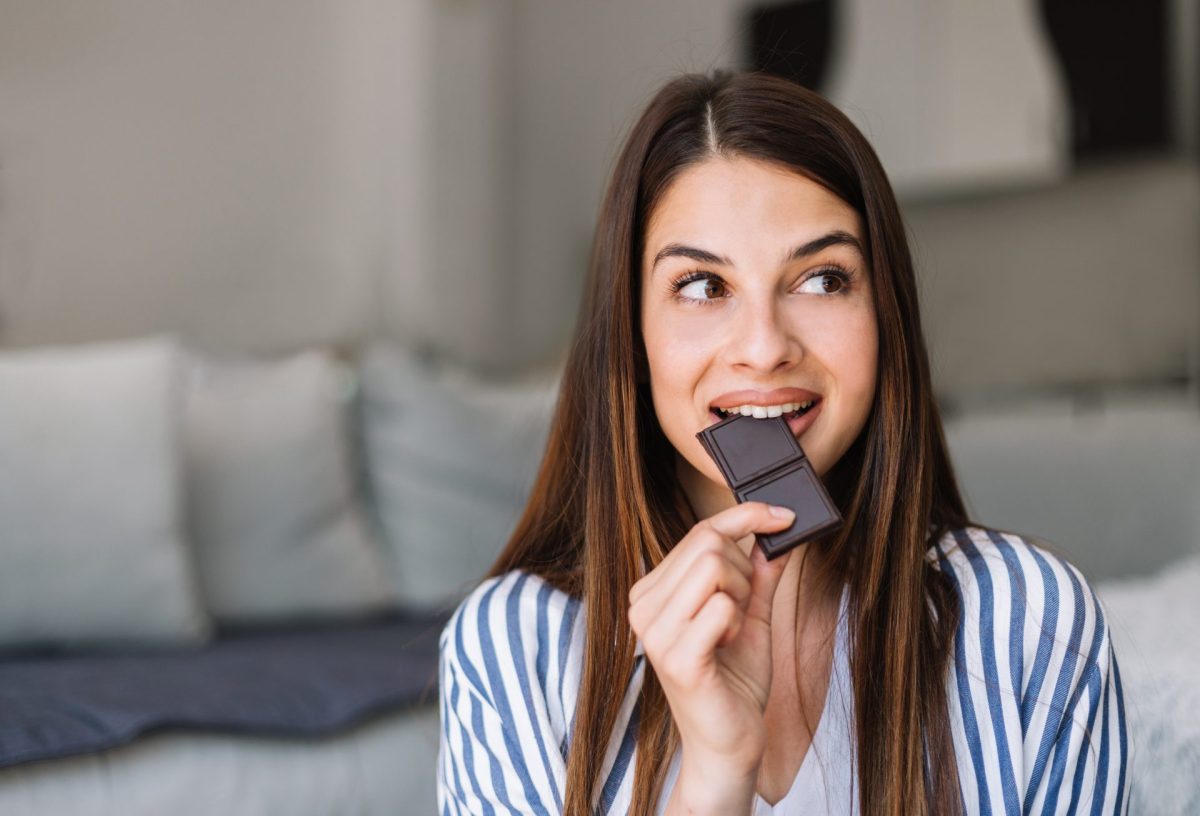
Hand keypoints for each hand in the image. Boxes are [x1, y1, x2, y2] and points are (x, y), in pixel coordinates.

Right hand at [628, 502, 794, 813]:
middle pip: (708, 544)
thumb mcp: (751, 615)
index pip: (699, 532)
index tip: (783, 515)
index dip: (745, 515)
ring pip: (714, 567)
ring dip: (740, 595)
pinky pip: (722, 607)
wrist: (729, 744)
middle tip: (744, 609)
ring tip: (732, 631)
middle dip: (744, 570)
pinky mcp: (675, 657)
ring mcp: (655, 632)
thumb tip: (777, 532)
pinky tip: (727, 648)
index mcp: (653, 592)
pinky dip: (738, 623)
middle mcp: (643, 607)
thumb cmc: (734, 682)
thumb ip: (759, 574)